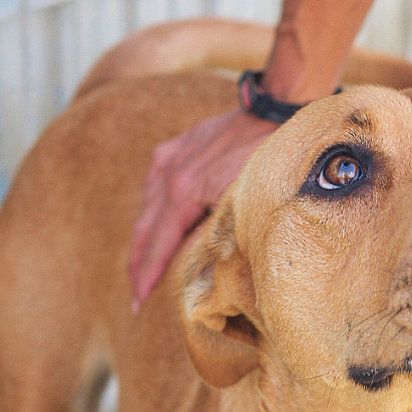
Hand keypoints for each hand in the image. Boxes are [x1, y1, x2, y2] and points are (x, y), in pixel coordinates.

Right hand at [129, 109, 277, 303]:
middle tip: (135, 297)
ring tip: (140, 267)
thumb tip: (213, 268)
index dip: (148, 276)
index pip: (158, 244)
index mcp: (185, 192)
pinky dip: (152, 205)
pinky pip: (155, 181)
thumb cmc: (269, 158)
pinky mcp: (179, 146)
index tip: (138, 302)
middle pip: (146, 229)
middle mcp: (171, 174)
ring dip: (143, 238)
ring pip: (148, 206)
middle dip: (138, 265)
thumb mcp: (250, 203)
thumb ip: (226, 232)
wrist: (277, 108)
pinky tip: (152, 221)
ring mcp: (172, 157)